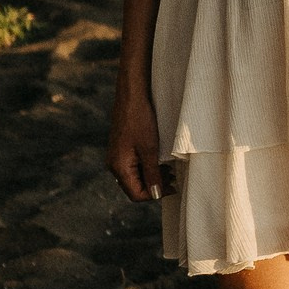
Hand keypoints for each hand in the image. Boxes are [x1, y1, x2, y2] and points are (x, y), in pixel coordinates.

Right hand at [107, 77, 162, 201]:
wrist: (132, 95)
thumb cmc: (140, 120)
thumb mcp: (150, 149)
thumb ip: (153, 174)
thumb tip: (156, 194)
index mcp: (119, 167)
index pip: (136, 194)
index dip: (155, 194)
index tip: (173, 187)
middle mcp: (114, 164)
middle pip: (135, 186)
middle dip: (155, 185)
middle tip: (174, 178)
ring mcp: (117, 156)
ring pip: (135, 175)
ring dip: (152, 175)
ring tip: (170, 170)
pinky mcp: (121, 147)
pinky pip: (134, 164)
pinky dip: (147, 166)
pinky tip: (161, 160)